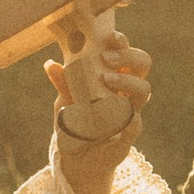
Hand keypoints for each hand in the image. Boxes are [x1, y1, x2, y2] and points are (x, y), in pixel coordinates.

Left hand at [50, 32, 152, 193]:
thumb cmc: (75, 122)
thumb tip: (50, 64)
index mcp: (116, 76)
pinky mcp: (128, 136)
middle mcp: (127, 91)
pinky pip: (135, 126)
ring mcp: (130, 111)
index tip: (110, 36)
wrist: (77, 157)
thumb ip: (63, 84)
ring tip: (107, 78)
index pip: (126, 53)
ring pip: (143, 91)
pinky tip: (124, 118)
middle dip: (128, 57)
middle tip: (107, 58)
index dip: (122, 42)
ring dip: (127, 81)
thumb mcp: (65, 101)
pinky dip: (131, 120)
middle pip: (142, 65)